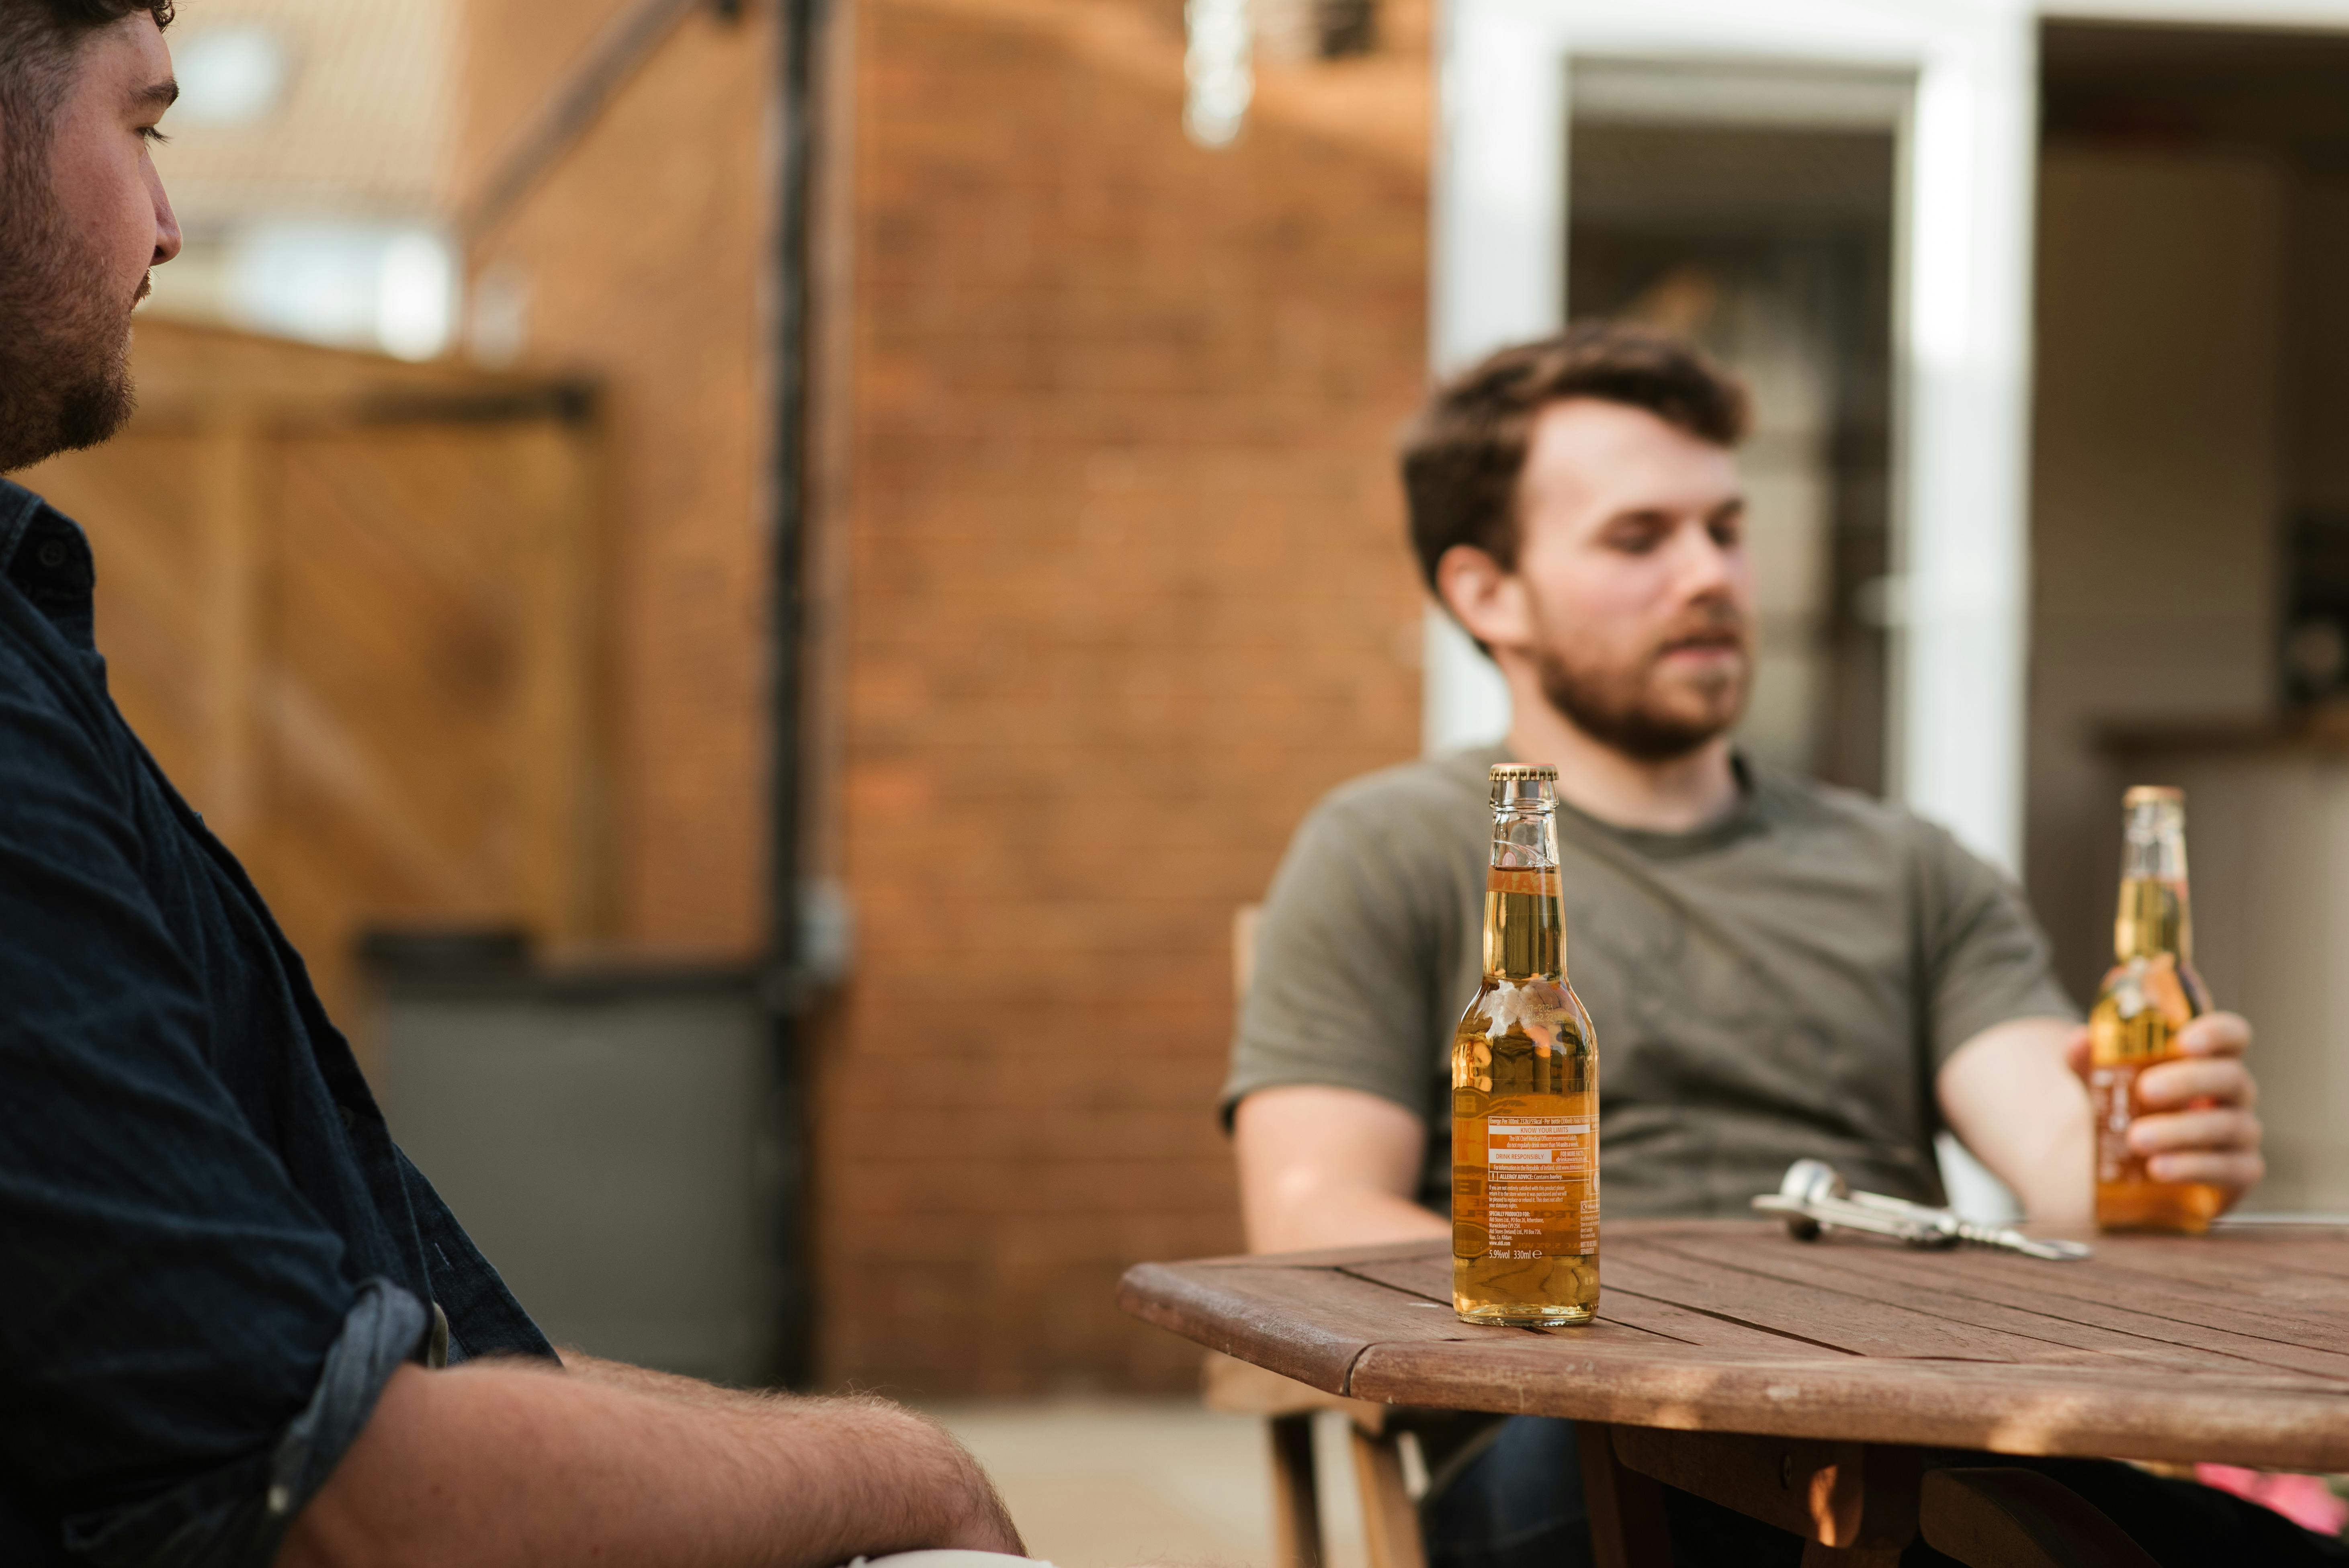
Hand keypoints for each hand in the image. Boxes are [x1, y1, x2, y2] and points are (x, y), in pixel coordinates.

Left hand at [2064, 1010, 2264, 1201]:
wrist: (2136, 1170)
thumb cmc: (2131, 1109)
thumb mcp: (2106, 1083)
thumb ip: (2091, 1061)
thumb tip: (2081, 1040)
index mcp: (2208, 1060)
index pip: (2233, 1035)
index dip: (2217, 1033)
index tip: (2185, 1041)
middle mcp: (2234, 1093)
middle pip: (2231, 1077)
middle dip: (2189, 1081)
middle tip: (2145, 1090)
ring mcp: (2242, 1131)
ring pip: (2228, 1125)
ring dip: (2181, 1130)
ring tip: (2136, 1139)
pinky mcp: (2242, 1171)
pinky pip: (2231, 1168)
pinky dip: (2193, 1167)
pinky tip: (2157, 1168)